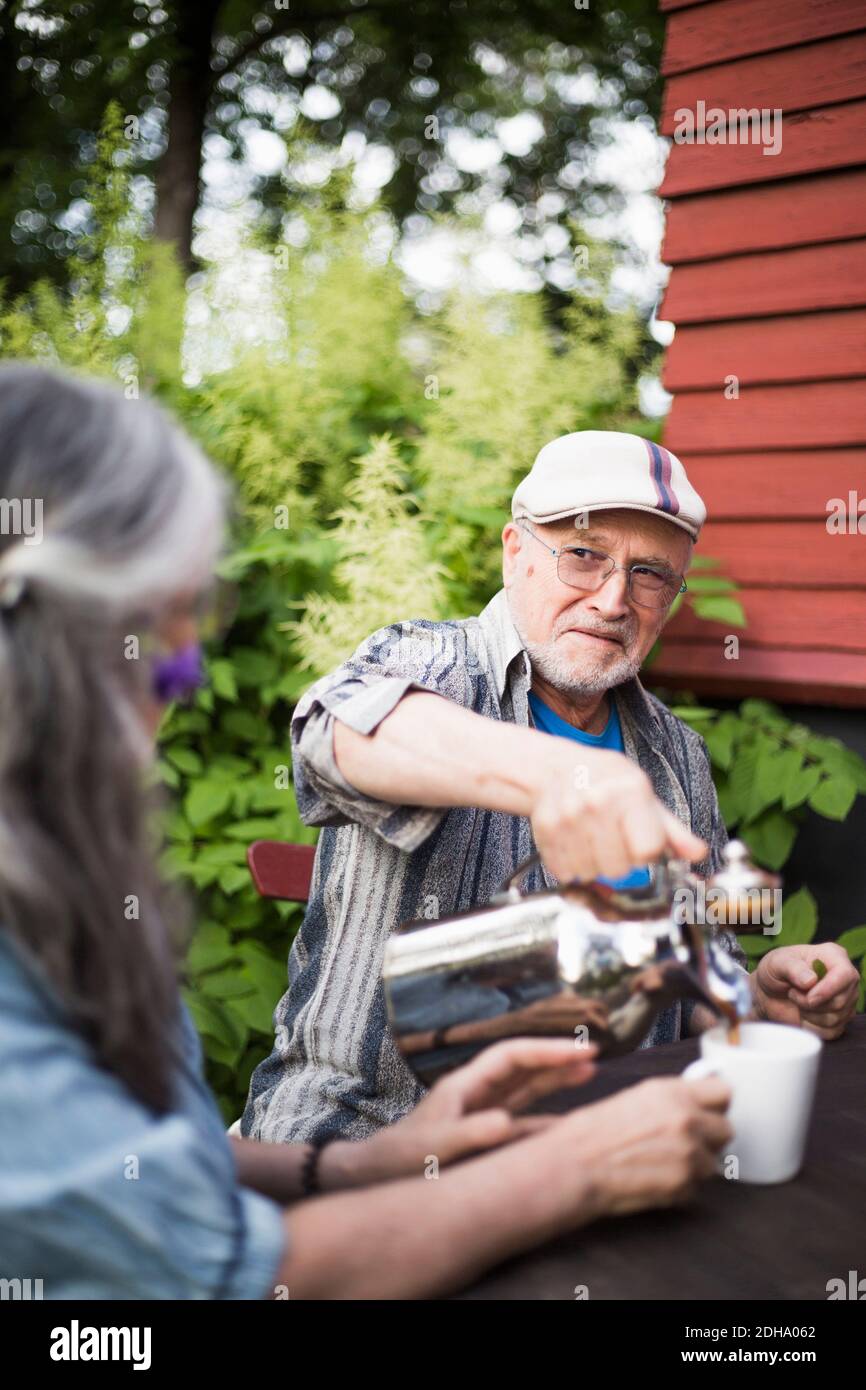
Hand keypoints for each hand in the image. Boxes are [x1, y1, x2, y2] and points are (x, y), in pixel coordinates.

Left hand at [321, 1038, 598, 1189]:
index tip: (581, 1052)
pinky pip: (521, 1120)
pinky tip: (566, 1124)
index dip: (548, 1050)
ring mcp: (479, 1112)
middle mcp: (476, 1093)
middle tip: (595, 1054)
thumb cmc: (402, 1160)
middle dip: (557, 1058)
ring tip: (589, 1072)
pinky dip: (545, 1119)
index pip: (513, 1056)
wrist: (376, 1176)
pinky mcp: (481, 1134)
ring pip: (525, 1089)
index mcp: (466, 1085)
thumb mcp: (436, 1148)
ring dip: (554, 1078)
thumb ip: (470, 1134)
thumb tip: (508, 1123)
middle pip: (523, 1066)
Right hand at [530, 747, 706, 883]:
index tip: (640, 841)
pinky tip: (575, 843)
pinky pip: (566, 871)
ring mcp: (569, 816)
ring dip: (594, 865)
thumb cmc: (607, 782)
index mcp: (630, 792)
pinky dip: (572, 865)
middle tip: (613, 840)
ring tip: (592, 840)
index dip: (647, 853)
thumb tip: (698, 854)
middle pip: (619, 868)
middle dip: (620, 861)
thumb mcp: (644, 797)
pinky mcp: (546, 830)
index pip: (648, 850)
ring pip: (592, 873)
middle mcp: (598, 802)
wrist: (557, 768)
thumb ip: (672, 830)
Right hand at [556, 1075, 733, 1219]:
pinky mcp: (684, 1186)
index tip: (709, 1109)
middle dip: (710, 1137)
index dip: (716, 1103)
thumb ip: (674, 1098)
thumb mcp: (637, 1097)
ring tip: (663, 1162)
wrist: (576, 1164)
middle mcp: (686, 1120)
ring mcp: (688, 1155)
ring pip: (713, 1162)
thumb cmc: (596, 1130)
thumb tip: (697, 1102)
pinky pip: (696, 1187)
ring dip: (695, 1164)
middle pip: (727, 1129)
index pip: (724, 1092)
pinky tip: (655, 1177)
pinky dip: (681, 1186)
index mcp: (673, 1092)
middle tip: (685, 1140)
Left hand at [753, 943, 858, 1038]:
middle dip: (810, 1003)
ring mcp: (846, 1000)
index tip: (809, 997)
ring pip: (836, 1018)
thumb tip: (811, 981)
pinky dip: (811, 1027)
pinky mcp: (840, 1019)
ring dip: (809, 1015)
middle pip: (839, 1001)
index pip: (845, 974)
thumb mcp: (777, 962)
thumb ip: (792, 968)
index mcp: (833, 956)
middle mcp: (845, 978)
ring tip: (796, 1001)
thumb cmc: (775, 970)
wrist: (769, 992)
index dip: (828, 989)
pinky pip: (831, 1032)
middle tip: (792, 993)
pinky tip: (802, 1015)